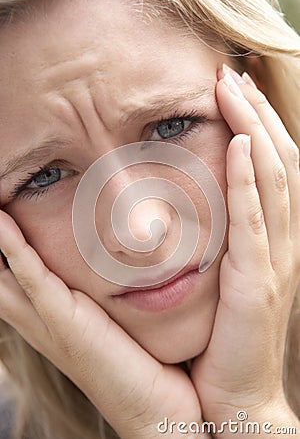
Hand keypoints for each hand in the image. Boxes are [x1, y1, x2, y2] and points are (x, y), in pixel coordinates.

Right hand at [0, 213, 209, 438]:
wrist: (159, 413)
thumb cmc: (145, 367)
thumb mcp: (119, 324)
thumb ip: (111, 299)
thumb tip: (123, 264)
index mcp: (56, 320)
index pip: (18, 277)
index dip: (6, 250)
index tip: (4, 218)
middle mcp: (44, 321)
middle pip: (1, 277)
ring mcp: (51, 323)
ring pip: (7, 274)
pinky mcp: (66, 325)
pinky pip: (33, 279)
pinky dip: (15, 249)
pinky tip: (3, 223)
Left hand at [191, 66, 299, 434]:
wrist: (233, 392)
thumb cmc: (224, 335)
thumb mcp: (224, 276)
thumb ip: (220, 238)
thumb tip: (197, 199)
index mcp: (270, 238)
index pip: (268, 166)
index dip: (254, 123)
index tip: (229, 90)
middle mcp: (280, 240)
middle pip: (276, 160)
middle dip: (255, 113)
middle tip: (231, 74)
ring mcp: (274, 258)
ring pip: (274, 179)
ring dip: (255, 131)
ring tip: (234, 91)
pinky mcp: (257, 279)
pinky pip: (256, 220)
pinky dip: (252, 181)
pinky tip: (241, 146)